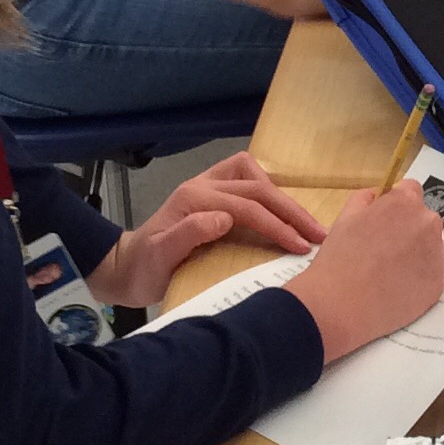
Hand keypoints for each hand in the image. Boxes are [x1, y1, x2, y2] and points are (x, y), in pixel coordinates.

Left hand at [87, 153, 329, 307]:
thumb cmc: (144, 270)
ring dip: (281, 195)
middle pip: (258, 188)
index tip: (302, 246)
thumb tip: (224, 218)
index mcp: (194, 199)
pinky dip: (266, 188)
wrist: (125, 268)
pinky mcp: (210, 192)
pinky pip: (245, 177)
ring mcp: (206, 185)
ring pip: (253, 174)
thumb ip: (188, 234)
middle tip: (318, 234)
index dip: (278, 226)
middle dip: (291, 210)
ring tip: (303, 221)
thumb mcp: (160, 259)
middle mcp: (203, 185)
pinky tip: (279, 210)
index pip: (248, 207)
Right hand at [288, 184, 443, 361]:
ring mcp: (438, 252)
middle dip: (409, 228)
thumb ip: (366, 198)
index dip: (397, 206)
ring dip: (418, 251)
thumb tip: (379, 195)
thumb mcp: (344, 217)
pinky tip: (401, 285)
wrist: (343, 305)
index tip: (387, 221)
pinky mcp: (441, 280)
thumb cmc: (339, 260)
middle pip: (424, 218)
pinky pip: (435, 270)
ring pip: (432, 244)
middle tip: (386, 249)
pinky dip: (423, 274)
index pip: (411, 191)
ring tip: (392, 270)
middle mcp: (428, 222)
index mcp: (404, 202)